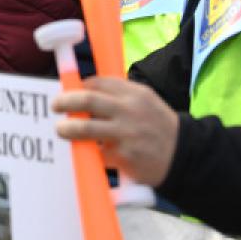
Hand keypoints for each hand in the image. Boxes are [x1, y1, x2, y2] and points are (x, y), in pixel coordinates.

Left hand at [51, 77, 179, 186]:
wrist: (185, 155)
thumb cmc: (158, 126)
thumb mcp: (145, 101)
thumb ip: (119, 94)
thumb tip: (84, 89)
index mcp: (135, 93)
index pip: (98, 83)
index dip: (79, 87)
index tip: (69, 91)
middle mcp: (130, 110)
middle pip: (88, 100)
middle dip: (66, 102)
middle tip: (55, 106)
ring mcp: (127, 134)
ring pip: (87, 127)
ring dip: (68, 129)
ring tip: (61, 130)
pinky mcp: (125, 156)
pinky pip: (98, 152)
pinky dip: (90, 151)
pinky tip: (85, 151)